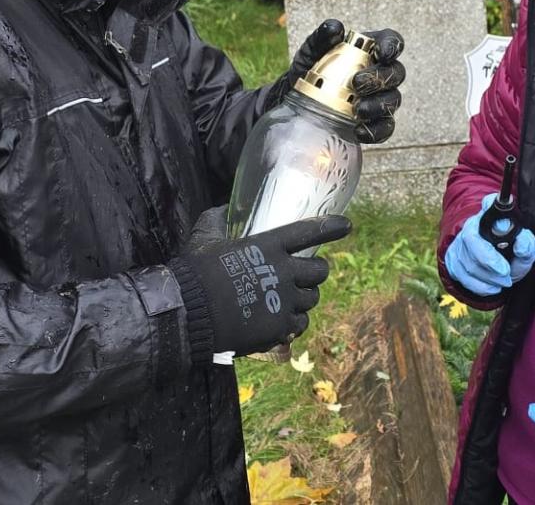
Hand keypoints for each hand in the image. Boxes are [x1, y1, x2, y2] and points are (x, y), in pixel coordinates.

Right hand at [171, 214, 350, 355]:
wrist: (188, 314)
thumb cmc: (194, 273)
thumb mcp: (204, 238)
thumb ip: (217, 220)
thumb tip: (224, 208)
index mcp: (267, 246)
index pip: (308, 232)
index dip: (330, 227)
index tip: (346, 226)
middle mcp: (282, 272)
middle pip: (319, 271)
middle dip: (317, 271)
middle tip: (309, 274)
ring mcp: (283, 300)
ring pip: (312, 298)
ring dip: (306, 296)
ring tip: (293, 298)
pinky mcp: (280, 326)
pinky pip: (301, 322)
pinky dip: (295, 320)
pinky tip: (284, 320)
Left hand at [275, 20, 406, 143]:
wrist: (298, 100)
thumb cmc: (310, 68)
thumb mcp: (311, 51)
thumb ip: (322, 37)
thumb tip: (336, 28)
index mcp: (371, 49)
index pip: (392, 42)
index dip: (392, 46)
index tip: (382, 53)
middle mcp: (381, 72)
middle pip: (396, 73)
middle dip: (380, 79)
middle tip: (357, 83)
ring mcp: (381, 98)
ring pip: (393, 100)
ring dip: (378, 105)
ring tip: (357, 110)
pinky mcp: (376, 122)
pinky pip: (385, 127)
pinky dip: (375, 130)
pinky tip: (359, 130)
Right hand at [443, 195, 534, 296]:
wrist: (496, 270)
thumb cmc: (512, 255)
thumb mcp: (524, 250)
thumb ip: (527, 245)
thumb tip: (522, 242)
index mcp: (491, 217)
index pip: (488, 204)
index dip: (490, 204)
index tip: (493, 206)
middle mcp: (472, 226)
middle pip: (471, 239)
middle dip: (489, 260)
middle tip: (506, 272)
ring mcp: (459, 244)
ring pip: (468, 262)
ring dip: (489, 277)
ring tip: (504, 281)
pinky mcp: (452, 262)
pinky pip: (463, 276)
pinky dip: (480, 286)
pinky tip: (493, 287)